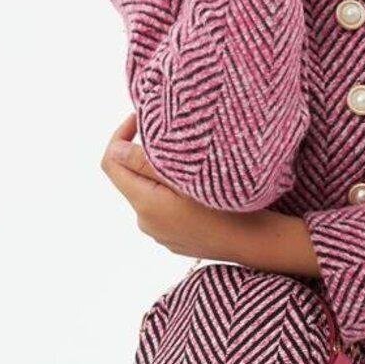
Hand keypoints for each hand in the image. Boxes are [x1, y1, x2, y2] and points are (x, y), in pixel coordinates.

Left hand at [101, 112, 221, 256]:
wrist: (253, 243)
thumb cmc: (227, 209)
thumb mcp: (187, 179)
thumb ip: (146, 163)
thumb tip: (114, 149)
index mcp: (145, 204)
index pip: (111, 163)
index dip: (120, 136)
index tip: (142, 120)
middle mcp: (145, 221)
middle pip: (130, 178)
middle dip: (144, 155)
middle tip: (172, 138)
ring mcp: (158, 232)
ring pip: (148, 192)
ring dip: (160, 175)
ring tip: (190, 164)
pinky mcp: (172, 238)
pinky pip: (162, 208)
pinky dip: (172, 193)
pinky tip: (198, 190)